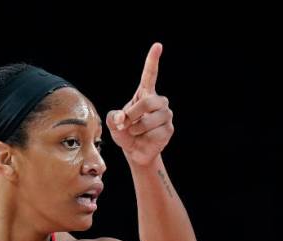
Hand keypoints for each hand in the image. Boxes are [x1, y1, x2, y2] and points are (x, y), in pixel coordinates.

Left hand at [106, 42, 173, 166]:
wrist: (135, 151)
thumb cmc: (125, 133)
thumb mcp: (113, 124)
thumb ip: (113, 118)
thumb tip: (122, 118)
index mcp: (144, 94)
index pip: (150, 74)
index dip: (153, 60)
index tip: (157, 46)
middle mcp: (158, 101)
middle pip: (148, 102)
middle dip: (133, 115)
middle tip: (125, 124)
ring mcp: (165, 114)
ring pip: (151, 119)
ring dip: (137, 128)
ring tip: (135, 132)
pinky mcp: (169, 128)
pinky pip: (156, 132)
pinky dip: (145, 137)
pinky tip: (145, 138)